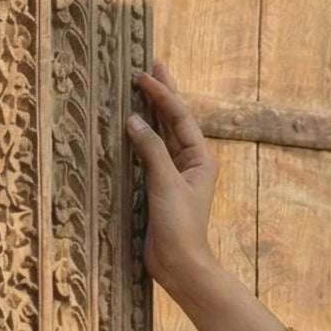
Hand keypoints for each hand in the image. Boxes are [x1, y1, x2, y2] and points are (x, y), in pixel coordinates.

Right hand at [127, 61, 217, 294]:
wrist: (180, 264)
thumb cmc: (180, 225)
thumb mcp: (166, 182)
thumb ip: (151, 149)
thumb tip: (133, 120)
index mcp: (200, 158)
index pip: (179, 118)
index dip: (163, 94)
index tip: (144, 74)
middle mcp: (189, 163)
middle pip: (173, 121)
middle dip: (162, 95)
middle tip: (150, 66)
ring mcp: (174, 175)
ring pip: (161, 135)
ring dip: (150, 112)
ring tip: (140, 88)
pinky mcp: (159, 188)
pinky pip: (149, 154)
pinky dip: (140, 137)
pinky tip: (131, 126)